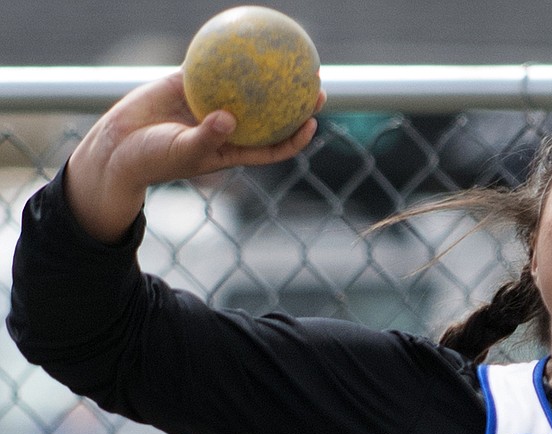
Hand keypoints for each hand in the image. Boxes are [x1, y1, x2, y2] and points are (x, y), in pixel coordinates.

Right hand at [64, 71, 322, 242]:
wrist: (118, 147)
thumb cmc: (153, 159)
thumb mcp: (182, 151)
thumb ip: (207, 137)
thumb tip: (228, 119)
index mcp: (233, 149)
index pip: (273, 146)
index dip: (296, 137)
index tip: (313, 122)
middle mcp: (228, 128)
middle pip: (269, 114)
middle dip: (294, 100)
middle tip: (315, 82)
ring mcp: (209, 105)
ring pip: (244, 88)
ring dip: (265, 74)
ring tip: (286, 54)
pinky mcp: (188, 86)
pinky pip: (210, 67)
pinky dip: (222, 56)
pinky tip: (237, 37)